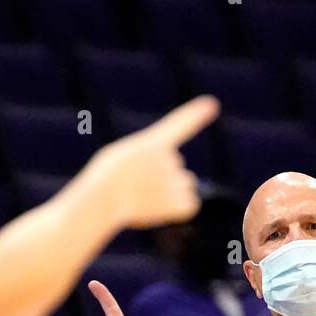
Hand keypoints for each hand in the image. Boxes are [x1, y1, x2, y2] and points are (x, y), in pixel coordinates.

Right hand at [82, 96, 218, 229]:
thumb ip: (147, 166)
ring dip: (171, 192)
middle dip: (163, 176)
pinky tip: (161, 211)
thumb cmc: (104, 182)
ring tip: (146, 200)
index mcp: (152, 143)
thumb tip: (168, 187)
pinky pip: (190, 205)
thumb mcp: (119, 162)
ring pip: (184, 185)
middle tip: (139, 186)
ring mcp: (176, 179)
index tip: (212, 104)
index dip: (196, 114)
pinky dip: (179, 209)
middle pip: (176, 167)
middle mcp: (170, 158)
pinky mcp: (180, 202)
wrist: (105, 198)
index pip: (180, 124)